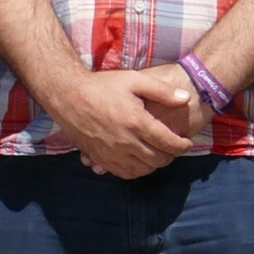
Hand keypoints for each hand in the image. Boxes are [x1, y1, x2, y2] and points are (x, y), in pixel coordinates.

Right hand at [47, 68, 198, 180]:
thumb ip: (162, 90)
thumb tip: (185, 98)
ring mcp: (111, 153)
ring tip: (158, 154)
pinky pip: (123, 174)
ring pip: (142, 170)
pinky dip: (136, 171)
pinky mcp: (100, 158)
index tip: (186, 142)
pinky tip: (140, 161)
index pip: (167, 142)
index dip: (182, 145)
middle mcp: (124, 141)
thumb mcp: (134, 80)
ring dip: (154, 165)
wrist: (67, 96)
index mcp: (136, 122)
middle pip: (157, 160)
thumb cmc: (102, 86)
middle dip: (170, 156)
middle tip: (174, 149)